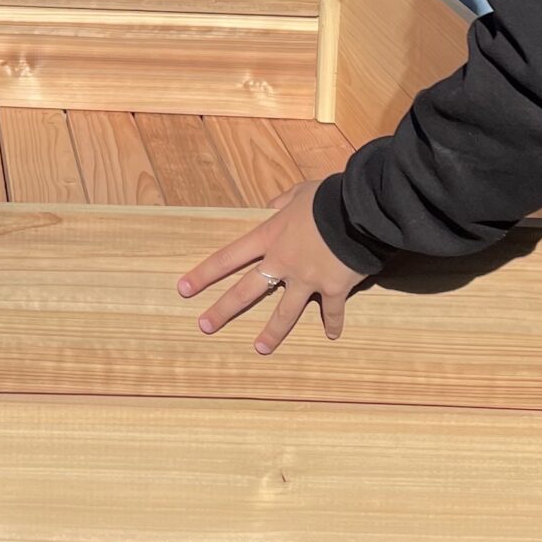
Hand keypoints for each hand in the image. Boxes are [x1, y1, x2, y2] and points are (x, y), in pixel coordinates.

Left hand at [176, 181, 368, 351]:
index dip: (204, 274)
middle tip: (205, 326)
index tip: (184, 290)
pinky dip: (333, 323)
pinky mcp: (333, 288)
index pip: (228, 258)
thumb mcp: (299, 193)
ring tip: (259, 348)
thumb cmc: (327, 196)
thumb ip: (282, 201)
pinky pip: (332, 311)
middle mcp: (282, 262)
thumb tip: (271, 204)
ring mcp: (307, 279)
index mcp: (269, 237)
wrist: (358, 209)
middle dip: (223, 310)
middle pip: (246, 291)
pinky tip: (332, 336)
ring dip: (272, 333)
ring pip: (285, 312)